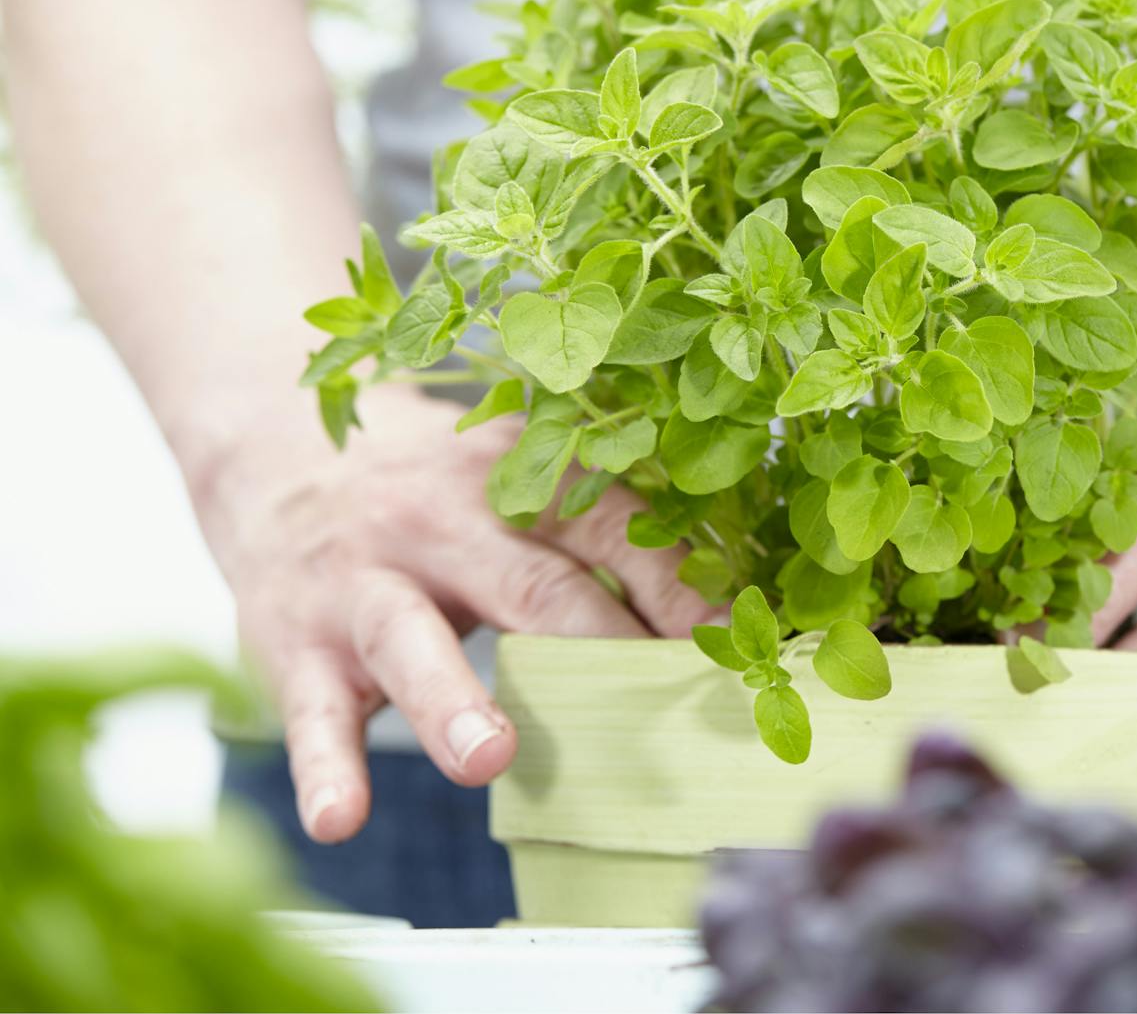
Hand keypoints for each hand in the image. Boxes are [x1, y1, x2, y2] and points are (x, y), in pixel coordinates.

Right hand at [186, 387, 712, 841]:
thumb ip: (596, 526)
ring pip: (408, 640)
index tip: (731, 640)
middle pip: (528, 585)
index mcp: (515, 479)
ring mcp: (362, 584)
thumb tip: (728, 606)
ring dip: (450, 703)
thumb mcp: (512, 475)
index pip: (607, 527)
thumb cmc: (435, 487)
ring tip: (491, 760)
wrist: (271, 451)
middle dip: (593, 641)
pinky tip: (342, 819)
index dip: (672, 582)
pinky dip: (323, 769)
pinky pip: (310, 713)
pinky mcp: (295, 645)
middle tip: (659, 704)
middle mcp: (440, 522)